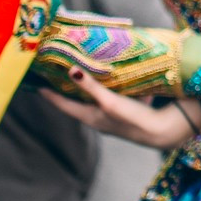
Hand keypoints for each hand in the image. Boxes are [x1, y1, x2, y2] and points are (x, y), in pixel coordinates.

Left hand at [43, 70, 199, 149]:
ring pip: (97, 98)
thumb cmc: (133, 120)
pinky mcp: (128, 109)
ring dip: (91, 86)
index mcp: (90, 118)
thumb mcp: (109, 102)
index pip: (64, 105)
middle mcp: (99, 117)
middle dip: (68, 88)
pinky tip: (118, 72)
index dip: (51, 95)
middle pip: (78, 101)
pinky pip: (116, 94)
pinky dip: (113, 85)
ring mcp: (114, 114)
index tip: (37, 85)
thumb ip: (91, 87)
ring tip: (83, 69)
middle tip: (57, 73)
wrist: (163, 131)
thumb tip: (71, 70)